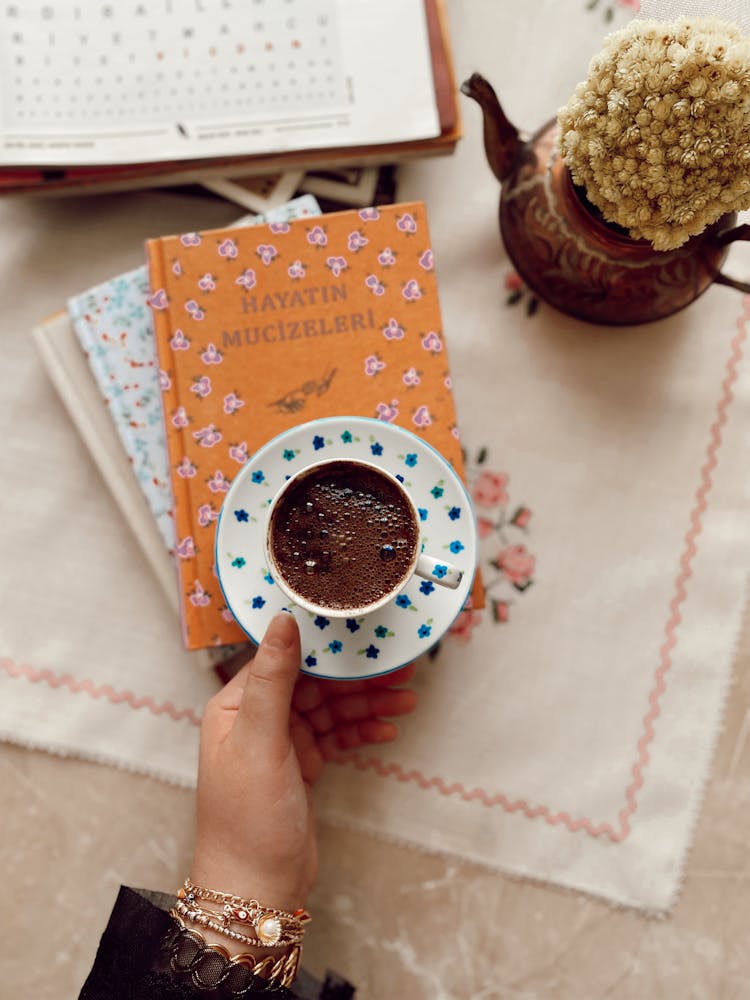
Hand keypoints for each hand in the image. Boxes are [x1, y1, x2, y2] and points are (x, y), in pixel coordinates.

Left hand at [192, 612, 416, 915]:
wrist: (254, 889)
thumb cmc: (245, 819)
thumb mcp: (260, 740)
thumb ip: (273, 679)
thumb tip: (283, 620)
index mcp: (234, 704)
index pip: (285, 660)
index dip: (326, 649)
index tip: (363, 637)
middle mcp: (256, 718)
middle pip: (315, 683)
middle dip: (357, 678)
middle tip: (400, 668)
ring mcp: (281, 743)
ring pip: (331, 710)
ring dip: (367, 705)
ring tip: (406, 700)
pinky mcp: (302, 765)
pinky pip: (337, 737)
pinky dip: (361, 732)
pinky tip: (387, 732)